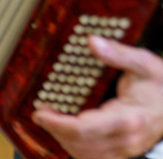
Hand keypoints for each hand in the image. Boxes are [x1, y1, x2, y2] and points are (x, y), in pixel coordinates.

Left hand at [33, 36, 162, 158]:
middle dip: (55, 130)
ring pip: (85, 155)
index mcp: (128, 118)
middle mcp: (126, 139)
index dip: (56, 124)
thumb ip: (118, 53)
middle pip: (80, 145)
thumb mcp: (144, 63)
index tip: (40, 112)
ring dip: (64, 140)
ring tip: (52, 120)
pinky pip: (94, 157)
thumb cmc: (161, 85)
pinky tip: (68, 131)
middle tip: (42, 113)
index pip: (83, 130)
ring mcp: (126, 149)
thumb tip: (92, 42)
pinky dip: (77, 147)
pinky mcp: (124, 153)